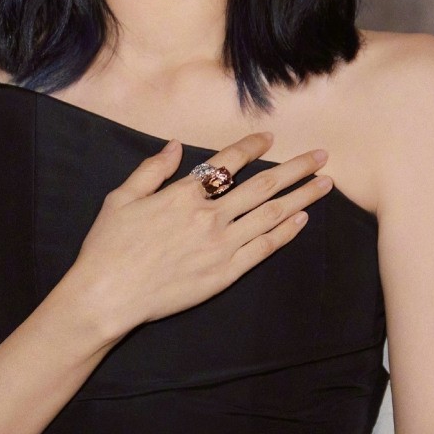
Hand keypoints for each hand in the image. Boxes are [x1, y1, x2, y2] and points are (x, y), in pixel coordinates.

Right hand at [65, 131, 332, 339]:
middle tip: (322, 156)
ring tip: (324, 184)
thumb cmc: (108, 247)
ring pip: (271, 215)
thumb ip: (151, 170)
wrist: (108, 295)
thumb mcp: (121, 198)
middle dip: (296, 168)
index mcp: (183, 195)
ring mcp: (221, 246)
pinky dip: (285, 232)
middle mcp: (209, 216)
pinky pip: (264, 249)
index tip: (270, 138)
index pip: (228, 163)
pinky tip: (302, 220)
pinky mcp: (225, 274)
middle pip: (263, 186)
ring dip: (301, 197)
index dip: (252, 147)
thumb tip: (176, 146)